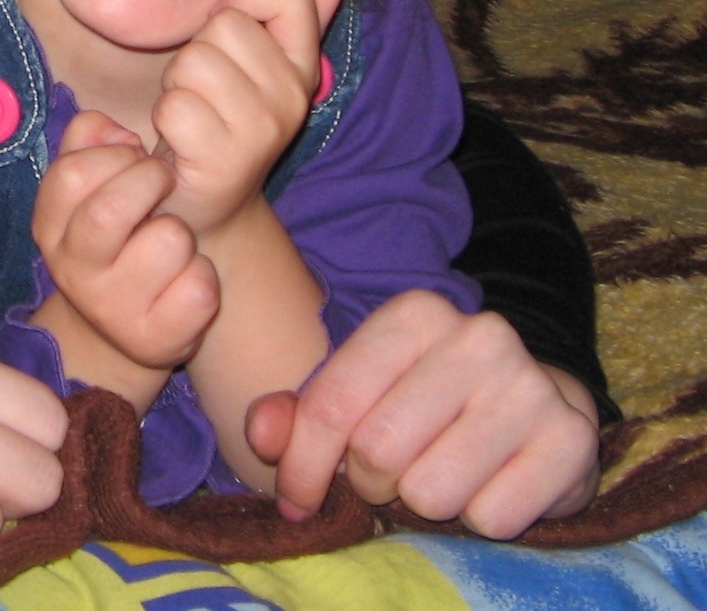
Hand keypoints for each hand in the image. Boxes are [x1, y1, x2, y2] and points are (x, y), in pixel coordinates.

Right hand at [32, 110, 218, 371]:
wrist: (129, 323)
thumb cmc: (117, 231)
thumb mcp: (91, 182)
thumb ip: (88, 139)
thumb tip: (117, 133)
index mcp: (50, 228)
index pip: (73, 173)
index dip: (116, 154)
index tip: (135, 157)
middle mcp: (72, 272)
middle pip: (111, 209)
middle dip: (153, 180)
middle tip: (164, 183)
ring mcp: (111, 310)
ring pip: (169, 242)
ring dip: (182, 232)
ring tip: (171, 244)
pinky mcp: (154, 340)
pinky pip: (199, 288)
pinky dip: (204, 276)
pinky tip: (186, 281)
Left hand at [153, 0, 342, 234]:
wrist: (206, 207)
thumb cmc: (220, 124)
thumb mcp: (259, 73)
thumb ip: (294, 27)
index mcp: (303, 69)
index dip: (244, 0)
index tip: (229, 38)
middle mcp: (291, 97)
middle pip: (225, 23)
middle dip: (198, 49)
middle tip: (203, 90)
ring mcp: (261, 129)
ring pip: (195, 60)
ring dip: (178, 83)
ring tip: (192, 111)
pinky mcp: (223, 158)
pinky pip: (174, 105)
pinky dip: (165, 118)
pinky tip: (180, 140)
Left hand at [244, 291, 601, 537]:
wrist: (540, 407)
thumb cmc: (427, 403)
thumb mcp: (359, 394)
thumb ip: (298, 413)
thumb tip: (261, 436)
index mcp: (415, 314)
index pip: (331, 404)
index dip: (301, 465)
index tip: (295, 499)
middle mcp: (478, 336)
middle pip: (377, 452)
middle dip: (370, 483)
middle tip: (388, 477)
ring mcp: (531, 385)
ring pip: (431, 492)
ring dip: (424, 503)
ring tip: (441, 475)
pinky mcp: (570, 439)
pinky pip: (491, 517)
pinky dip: (479, 519)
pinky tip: (489, 484)